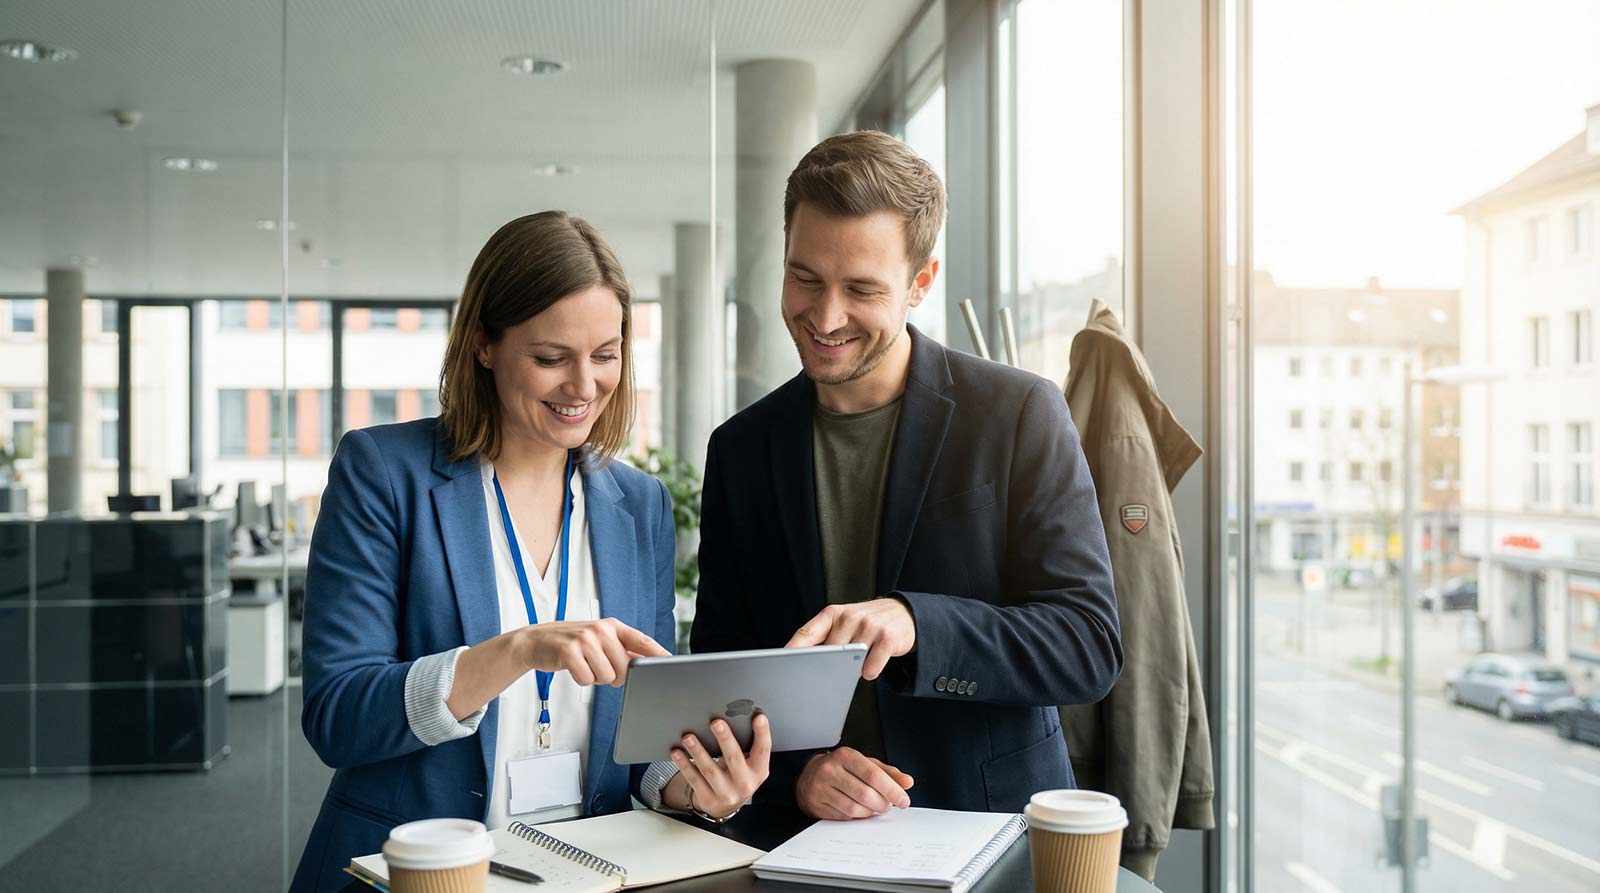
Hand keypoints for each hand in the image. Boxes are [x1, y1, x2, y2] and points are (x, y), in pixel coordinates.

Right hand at [516, 617, 668, 686]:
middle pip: (625, 668)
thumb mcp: (598, 639)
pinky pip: (588, 679)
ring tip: (585, 665)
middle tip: (599, 667)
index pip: (641, 639)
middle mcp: (601, 629)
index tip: (670, 661)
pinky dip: (582, 679)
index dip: (657, 652)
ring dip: (596, 678)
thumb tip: (645, 663)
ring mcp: (585, 639)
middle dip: (615, 676)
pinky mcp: (570, 652)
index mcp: (611, 625)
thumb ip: (621, 648)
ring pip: (607, 676)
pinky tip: (573, 668)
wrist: (536, 641)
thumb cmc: (572, 643)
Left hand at [668, 713, 771, 819]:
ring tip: (688, 737)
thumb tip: (732, 717)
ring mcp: (726, 794)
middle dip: (725, 739)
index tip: (759, 717)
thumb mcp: (749, 765)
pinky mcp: (709, 799)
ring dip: (698, 751)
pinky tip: (677, 753)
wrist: (727, 807)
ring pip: (710, 770)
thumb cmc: (738, 776)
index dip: (762, 733)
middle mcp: (745, 784)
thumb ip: (746, 747)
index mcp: (759, 771)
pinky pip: (694, 779)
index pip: (763, 750)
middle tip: (716, 723)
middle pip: (734, 758)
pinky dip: (684, 765)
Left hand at [785, 599, 915, 679]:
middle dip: (828, 666)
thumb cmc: (867, 623)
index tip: (778, 665)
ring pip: (850, 662)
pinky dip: (870, 671)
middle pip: (828, 653)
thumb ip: (825, 638)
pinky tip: (874, 662)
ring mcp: (869, 625)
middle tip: (833, 671)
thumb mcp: (844, 623)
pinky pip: (871, 667)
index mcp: (833, 613)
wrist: (904, 614)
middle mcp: (849, 616)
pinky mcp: (887, 637)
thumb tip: (803, 665)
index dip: (791, 650)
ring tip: (860, 659)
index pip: (806, 633)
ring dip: (853, 669)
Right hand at [795, 747, 913, 819]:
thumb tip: (907, 782)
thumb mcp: (864, 764)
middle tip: (889, 805)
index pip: (873, 775)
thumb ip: (887, 772)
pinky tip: (860, 809)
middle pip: (865, 794)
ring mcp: (821, 788)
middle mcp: (830, 770)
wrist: (809, 776)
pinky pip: (844, 816)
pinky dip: (857, 816)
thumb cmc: (842, 769)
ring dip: (871, 811)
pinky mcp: (816, 804)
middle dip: (883, 804)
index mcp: (845, 756)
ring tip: (875, 807)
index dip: (892, 790)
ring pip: (854, 808)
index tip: (904, 800)